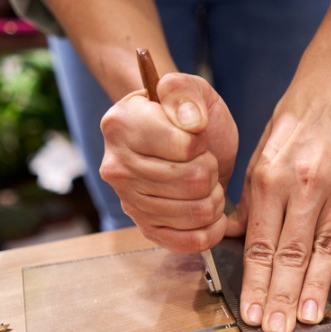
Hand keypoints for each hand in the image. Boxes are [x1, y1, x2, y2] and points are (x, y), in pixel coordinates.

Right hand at [100, 73, 238, 252]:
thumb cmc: (185, 115)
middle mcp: (117, 167)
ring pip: (197, 211)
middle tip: (204, 162)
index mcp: (121, 125)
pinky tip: (212, 214)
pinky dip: (211, 230)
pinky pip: (188, 242)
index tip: (195, 136)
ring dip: (214, 197)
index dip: (202, 142)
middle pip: (194, 181)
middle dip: (212, 170)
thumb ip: (186, 93)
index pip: (186, 146)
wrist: (180, 140)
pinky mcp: (146, 228)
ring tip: (206, 183)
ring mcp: (129, 201)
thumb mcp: (190, 89)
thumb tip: (191, 122)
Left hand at [225, 68, 330, 331]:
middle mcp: (305, 185)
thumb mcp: (260, 153)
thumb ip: (249, 201)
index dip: (257, 283)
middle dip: (282, 297)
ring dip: (314, 290)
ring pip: (324, 251)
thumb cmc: (294, 123)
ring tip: (306, 321)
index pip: (262, 243)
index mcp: (271, 177)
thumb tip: (235, 241)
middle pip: (292, 254)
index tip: (252, 314)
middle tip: (277, 331)